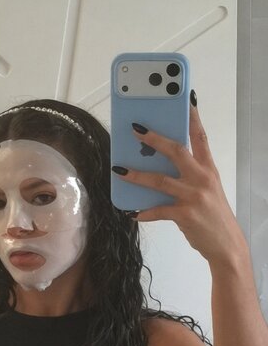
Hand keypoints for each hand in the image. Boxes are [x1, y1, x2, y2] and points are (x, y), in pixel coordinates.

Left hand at [114, 95, 247, 264]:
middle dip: (154, 139)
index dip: (192, 117)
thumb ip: (189, 176)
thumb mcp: (208, 190)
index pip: (200, 137)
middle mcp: (202, 179)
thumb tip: (159, 166)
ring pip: (160, 180)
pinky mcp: (185, 215)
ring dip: (137, 175)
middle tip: (136, 130)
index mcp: (209, 169)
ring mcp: (194, 196)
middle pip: (176, 151)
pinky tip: (132, 212)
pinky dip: (144, 212)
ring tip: (119, 170)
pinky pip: (158, 211)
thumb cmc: (213, 215)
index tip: (185, 100)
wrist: (226, 245)